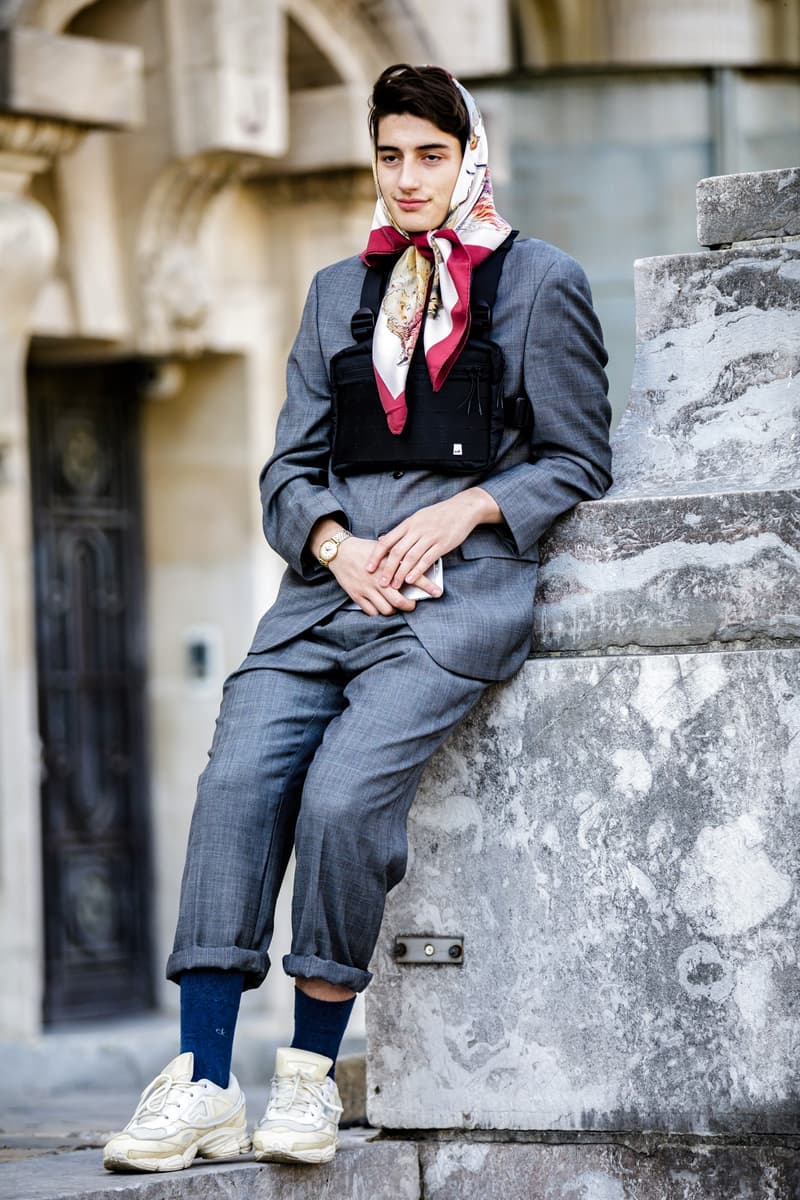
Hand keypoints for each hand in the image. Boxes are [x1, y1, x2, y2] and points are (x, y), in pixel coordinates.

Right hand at [328, 535, 435, 615]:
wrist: (340, 552)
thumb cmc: (365, 550)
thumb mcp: (384, 549)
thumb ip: (400, 556)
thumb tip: (418, 560)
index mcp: (389, 565)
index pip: (413, 576)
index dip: (428, 586)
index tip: (438, 592)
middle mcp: (379, 579)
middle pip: (399, 601)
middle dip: (409, 606)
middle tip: (412, 605)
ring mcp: (367, 589)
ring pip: (386, 609)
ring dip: (394, 611)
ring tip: (396, 606)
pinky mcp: (357, 595)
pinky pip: (371, 611)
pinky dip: (378, 612)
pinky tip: (381, 606)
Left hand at [369, 487, 501, 589]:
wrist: (463, 508)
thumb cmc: (439, 514)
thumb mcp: (417, 517)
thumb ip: (402, 530)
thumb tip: (384, 539)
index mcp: (408, 523)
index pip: (387, 541)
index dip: (376, 556)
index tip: (369, 568)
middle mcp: (416, 530)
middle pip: (397, 552)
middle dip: (387, 569)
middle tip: (381, 582)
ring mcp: (429, 537)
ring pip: (410, 558)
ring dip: (401, 573)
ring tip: (395, 585)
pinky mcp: (442, 544)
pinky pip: (427, 559)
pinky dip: (417, 571)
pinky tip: (411, 580)